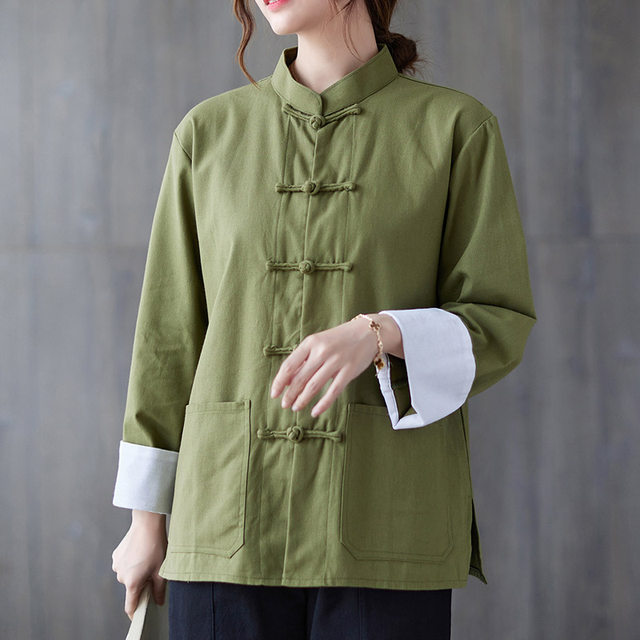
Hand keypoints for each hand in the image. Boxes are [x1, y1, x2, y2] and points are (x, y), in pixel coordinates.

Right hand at [111, 511, 167, 620]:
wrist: (147, 524)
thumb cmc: (156, 547)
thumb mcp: (161, 570)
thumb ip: (159, 589)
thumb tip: (159, 602)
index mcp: (132, 583)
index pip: (130, 605)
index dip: (135, 613)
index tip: (138, 616)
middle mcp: (121, 576)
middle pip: (131, 588)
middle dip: (140, 584)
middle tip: (152, 573)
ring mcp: (117, 565)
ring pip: (127, 575)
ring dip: (135, 572)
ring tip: (147, 559)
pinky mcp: (116, 555)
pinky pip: (124, 564)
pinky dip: (131, 563)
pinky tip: (140, 552)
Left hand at [270, 313, 401, 417]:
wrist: (368, 332)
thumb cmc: (339, 339)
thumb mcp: (318, 343)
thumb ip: (304, 360)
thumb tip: (287, 381)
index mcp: (311, 342)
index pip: (289, 365)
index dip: (279, 382)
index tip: (274, 394)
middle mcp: (322, 351)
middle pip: (300, 378)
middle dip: (290, 394)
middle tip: (284, 405)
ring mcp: (336, 361)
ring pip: (314, 386)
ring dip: (302, 399)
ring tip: (296, 408)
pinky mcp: (349, 371)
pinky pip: (333, 391)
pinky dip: (323, 404)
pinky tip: (315, 412)